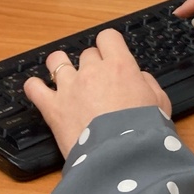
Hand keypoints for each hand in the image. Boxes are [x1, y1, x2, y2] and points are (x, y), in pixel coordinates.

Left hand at [23, 29, 171, 157]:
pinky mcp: (52, 107)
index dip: (109, 45)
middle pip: (86, 53)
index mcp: (120, 66)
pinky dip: (35, 87)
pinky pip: (34, 87)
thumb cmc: (142, 131)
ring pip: (56, 60)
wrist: (121, 156)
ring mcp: (69, 87)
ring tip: (64, 77)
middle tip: (97, 81)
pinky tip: (40, 90)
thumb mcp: (160, 102)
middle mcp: (92, 71)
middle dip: (91, 64)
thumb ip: (147, 83)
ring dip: (60, 66)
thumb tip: (137, 76)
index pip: (108, 37)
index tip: (110, 55)